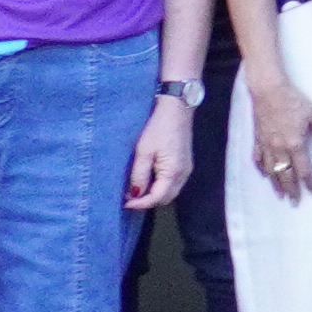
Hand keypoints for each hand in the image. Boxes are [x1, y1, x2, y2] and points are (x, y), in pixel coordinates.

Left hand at [126, 89, 194, 212]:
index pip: (156, 198)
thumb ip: (139, 175)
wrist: (177, 108)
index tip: (124, 203)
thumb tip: (135, 194)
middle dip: (148, 201)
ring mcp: (187, 168)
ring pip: (171, 192)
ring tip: (137, 189)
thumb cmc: (158, 127)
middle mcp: (184, 174)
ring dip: (155, 194)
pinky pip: (174, 183)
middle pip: (166, 198)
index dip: (140, 204)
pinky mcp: (185, 163)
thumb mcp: (143, 151)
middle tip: (129, 198)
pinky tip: (149, 179)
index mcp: (173, 172)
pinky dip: (161, 186)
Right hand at [251, 70, 311, 197]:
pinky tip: (263, 175)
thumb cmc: (293, 100)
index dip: (310, 183)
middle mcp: (279, 148)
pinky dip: (261, 169)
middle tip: (294, 203)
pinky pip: (258, 158)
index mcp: (295, 144)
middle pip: (286, 175)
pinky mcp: (257, 139)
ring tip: (280, 196)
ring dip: (276, 184)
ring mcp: (266, 145)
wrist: (268, 90)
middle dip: (291, 190)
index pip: (304, 170)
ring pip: (271, 171)